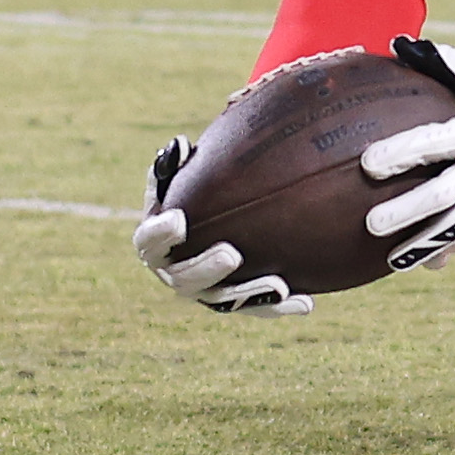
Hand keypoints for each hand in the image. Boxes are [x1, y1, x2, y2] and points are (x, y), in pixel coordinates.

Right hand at [134, 136, 309, 314]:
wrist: (220, 217)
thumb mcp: (184, 173)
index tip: (178, 220)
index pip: (148, 241)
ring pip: (223, 300)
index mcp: (156, 242)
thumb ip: (177, 161)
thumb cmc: (195, 190)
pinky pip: (255, 309)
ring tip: (278, 285)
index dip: (160, 233)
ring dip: (248, 294)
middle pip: (185, 278)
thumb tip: (180, 145)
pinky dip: (277, 306)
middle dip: (206, 268)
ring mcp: (205, 291)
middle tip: (231, 254)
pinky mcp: (235, 301)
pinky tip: (305, 303)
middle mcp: (175, 272)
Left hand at [360, 37, 454, 268]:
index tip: (369, 162)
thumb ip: (441, 60)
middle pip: (442, 195)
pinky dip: (452, 249)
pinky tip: (428, 264)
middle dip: (407, 211)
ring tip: (392, 261)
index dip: (402, 153)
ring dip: (425, 244)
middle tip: (372, 223)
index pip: (433, 143)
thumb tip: (396, 44)